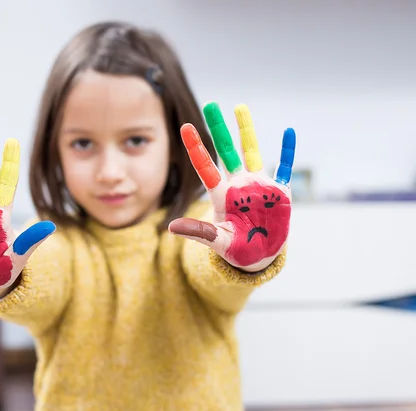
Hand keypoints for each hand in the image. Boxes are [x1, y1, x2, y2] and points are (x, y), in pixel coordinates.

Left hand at [169, 102, 295, 271]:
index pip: (205, 167)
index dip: (196, 147)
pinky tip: (289, 131)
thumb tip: (171, 228)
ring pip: (251, 151)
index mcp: (221, 195)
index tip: (185, 126)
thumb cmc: (236, 248)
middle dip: (219, 128)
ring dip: (246, 130)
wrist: (260, 256)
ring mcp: (259, 186)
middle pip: (226, 151)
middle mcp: (238, 184)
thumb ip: (199, 232)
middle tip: (210, 105)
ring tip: (239, 107)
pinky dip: (287, 151)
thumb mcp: (217, 241)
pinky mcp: (279, 192)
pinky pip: (285, 167)